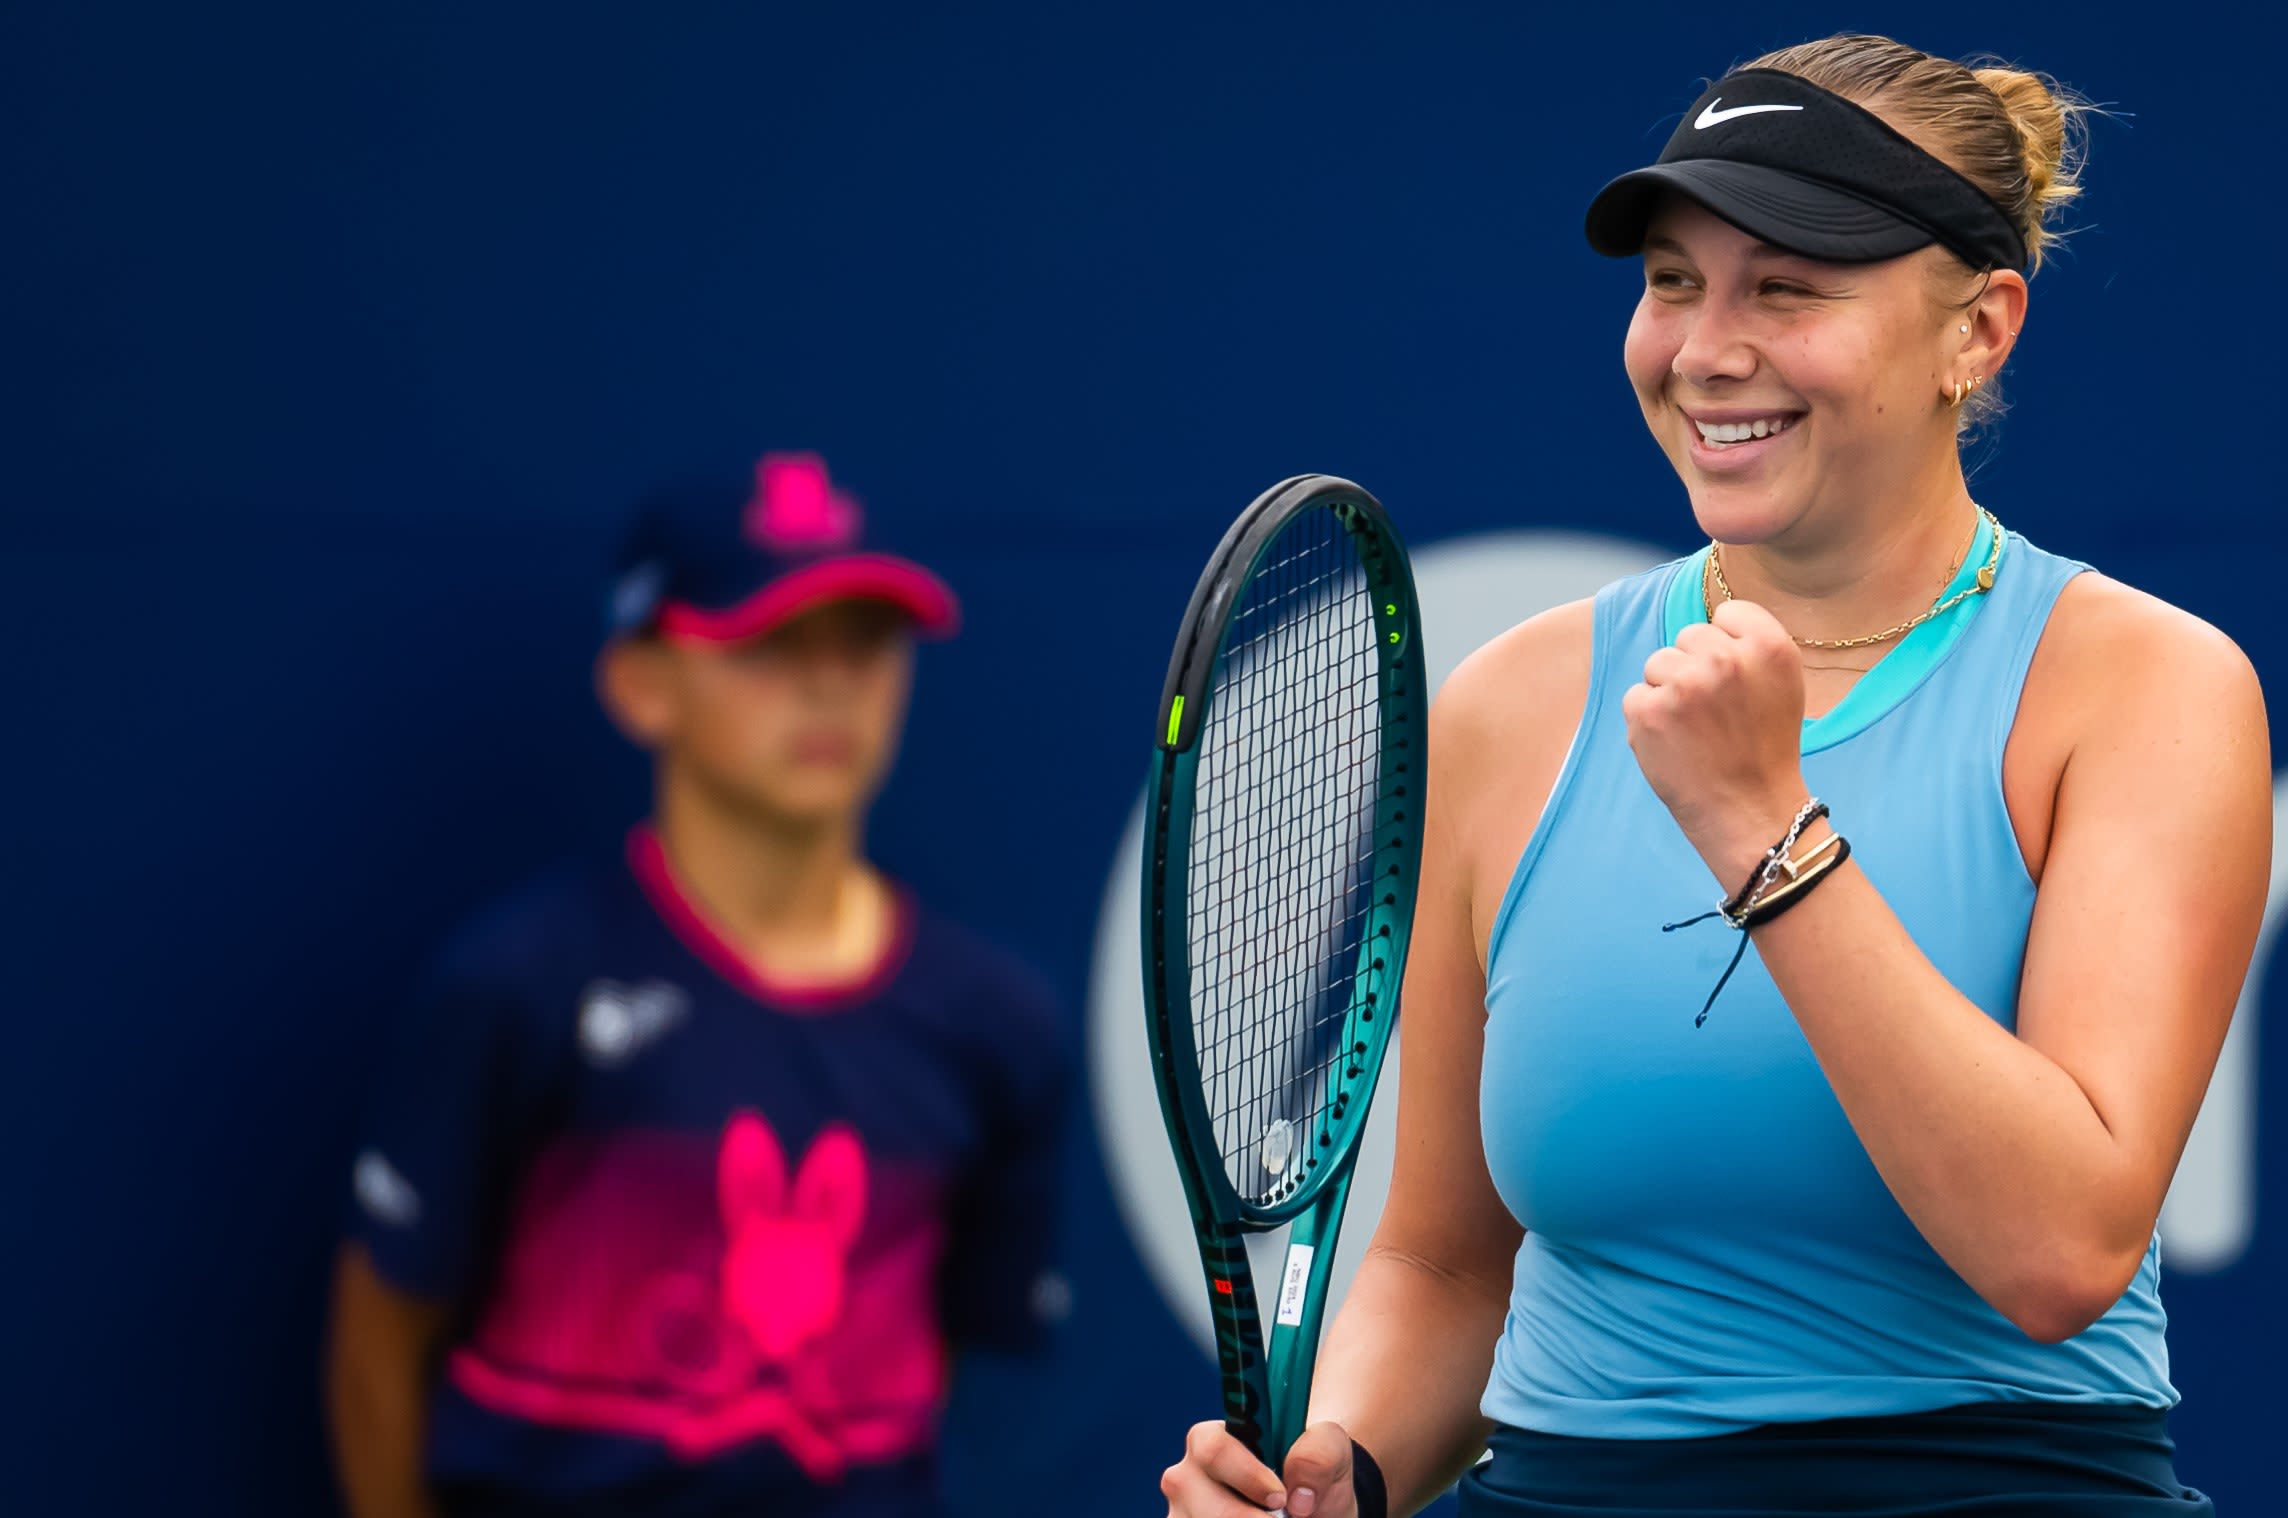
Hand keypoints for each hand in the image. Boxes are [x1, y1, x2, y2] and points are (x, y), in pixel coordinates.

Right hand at [1161, 1420, 1359, 1516]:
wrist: (1308, 1507)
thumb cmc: (1309, 1472)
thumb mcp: (1328, 1450)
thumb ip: (1319, 1453)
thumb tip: (1298, 1495)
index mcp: (1209, 1439)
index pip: (1214, 1451)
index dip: (1249, 1478)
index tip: (1282, 1498)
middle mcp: (1186, 1477)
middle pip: (1213, 1509)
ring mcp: (1182, 1515)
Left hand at [1621, 599, 1808, 882]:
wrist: (1750, 812)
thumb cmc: (1764, 748)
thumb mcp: (1781, 685)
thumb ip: (1750, 644)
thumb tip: (1711, 617)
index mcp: (1770, 646)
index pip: (1727, 613)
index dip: (1727, 645)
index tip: (1737, 681)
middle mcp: (1727, 659)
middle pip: (1688, 636)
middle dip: (1695, 668)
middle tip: (1716, 713)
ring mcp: (1685, 684)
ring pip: (1658, 664)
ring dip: (1668, 692)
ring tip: (1697, 730)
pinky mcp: (1649, 710)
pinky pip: (1636, 696)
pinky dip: (1647, 721)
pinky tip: (1675, 745)